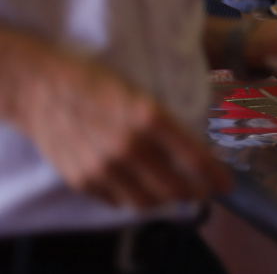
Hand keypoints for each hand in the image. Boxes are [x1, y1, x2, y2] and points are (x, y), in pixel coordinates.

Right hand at [9, 38, 230, 209]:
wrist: (42, 87)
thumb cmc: (98, 82)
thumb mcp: (142, 93)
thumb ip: (166, 123)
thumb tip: (194, 147)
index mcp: (150, 117)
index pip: (194, 158)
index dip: (215, 175)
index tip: (227, 184)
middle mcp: (129, 147)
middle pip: (174, 188)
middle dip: (195, 193)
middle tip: (203, 191)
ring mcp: (103, 168)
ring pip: (147, 202)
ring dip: (167, 201)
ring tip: (174, 193)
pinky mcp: (82, 180)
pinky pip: (118, 201)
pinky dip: (135, 199)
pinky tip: (142, 189)